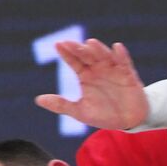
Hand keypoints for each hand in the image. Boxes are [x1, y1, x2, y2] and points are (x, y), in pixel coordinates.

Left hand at [34, 39, 148, 130]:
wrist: (128, 121)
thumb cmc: (104, 115)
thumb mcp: (80, 112)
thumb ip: (61, 105)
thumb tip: (38, 99)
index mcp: (86, 76)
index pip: (74, 61)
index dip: (66, 53)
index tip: (58, 45)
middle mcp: (98, 69)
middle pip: (87, 55)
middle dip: (79, 49)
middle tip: (70, 44)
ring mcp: (113, 70)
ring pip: (104, 56)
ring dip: (98, 49)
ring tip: (90, 44)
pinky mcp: (128, 74)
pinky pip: (125, 62)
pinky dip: (121, 55)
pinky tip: (116, 48)